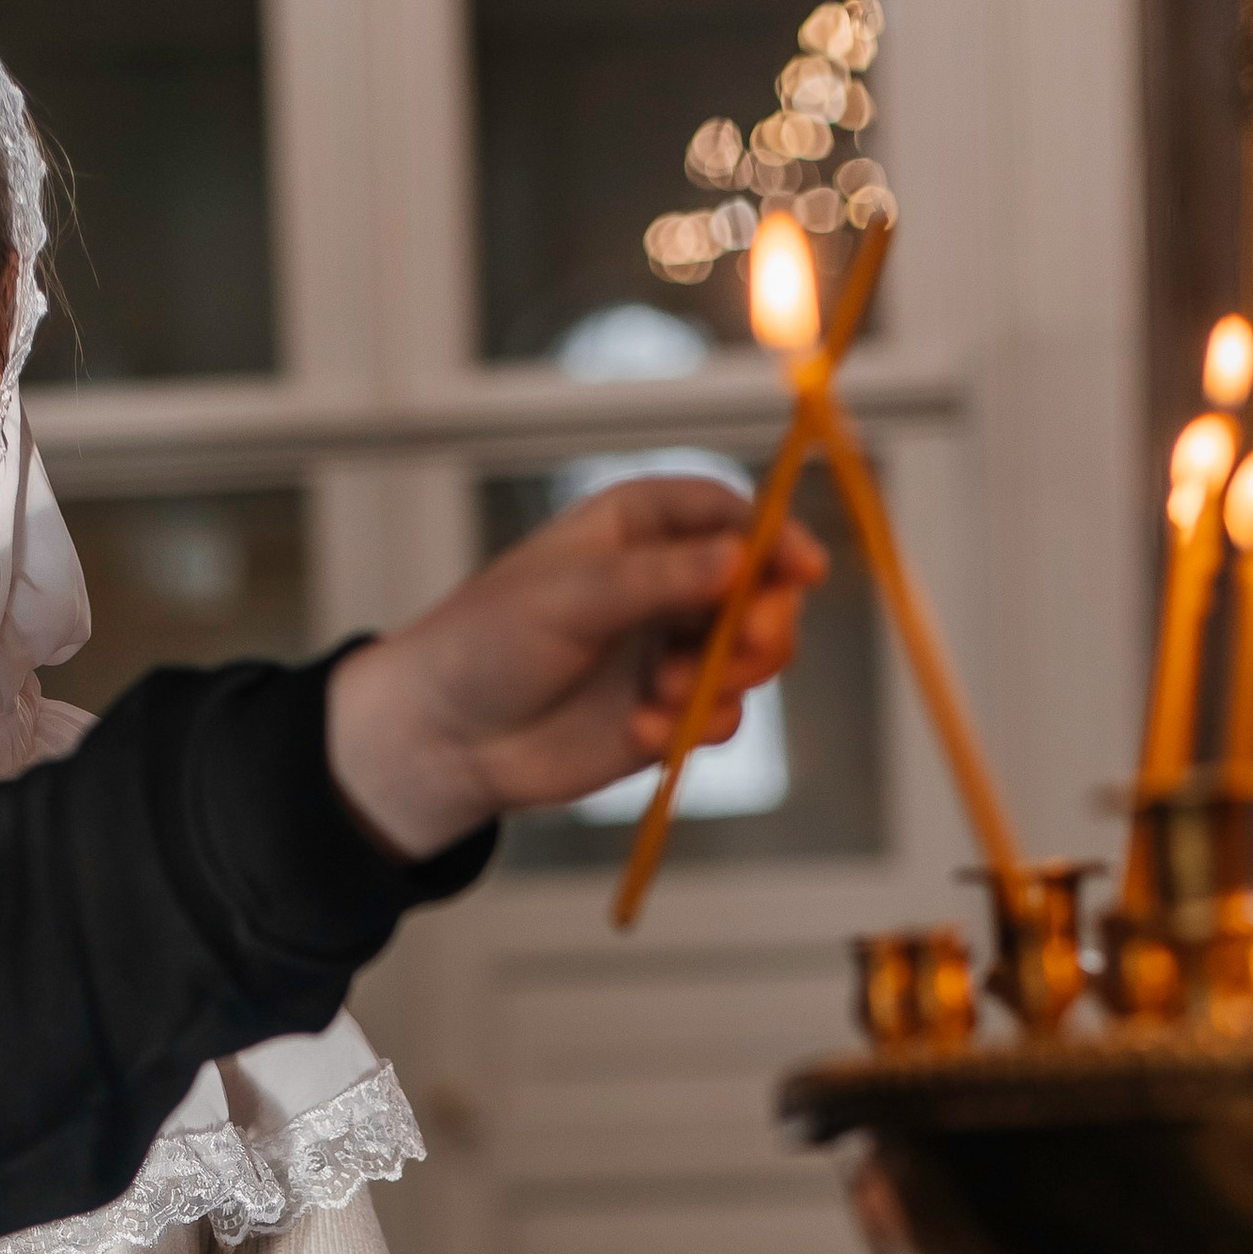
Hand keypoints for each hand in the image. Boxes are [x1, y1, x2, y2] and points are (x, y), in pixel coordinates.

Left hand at [325, 477, 825, 857]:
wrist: (447, 738)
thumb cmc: (489, 643)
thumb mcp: (570, 598)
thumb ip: (658, 579)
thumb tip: (745, 560)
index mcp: (642, 525)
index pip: (734, 515)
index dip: (778, 536)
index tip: (805, 567)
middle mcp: (671, 580)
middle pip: (766, 587)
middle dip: (759, 622)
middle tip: (731, 649)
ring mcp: (675, 647)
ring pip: (756, 654)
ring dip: (725, 677)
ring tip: (661, 694)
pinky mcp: (672, 711)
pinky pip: (723, 714)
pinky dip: (696, 725)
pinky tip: (639, 731)